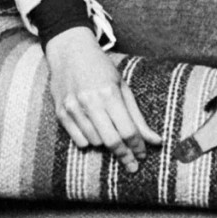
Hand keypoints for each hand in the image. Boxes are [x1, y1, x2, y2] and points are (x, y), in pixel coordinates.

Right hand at [46, 28, 158, 172]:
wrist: (70, 52)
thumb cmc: (101, 69)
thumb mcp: (123, 88)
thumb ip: (137, 117)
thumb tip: (156, 141)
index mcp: (109, 94)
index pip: (128, 130)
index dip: (138, 146)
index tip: (143, 156)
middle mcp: (90, 102)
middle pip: (112, 140)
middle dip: (125, 155)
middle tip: (132, 165)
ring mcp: (73, 108)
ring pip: (95, 142)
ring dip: (106, 145)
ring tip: (112, 137)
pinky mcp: (60, 113)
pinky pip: (79, 140)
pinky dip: (90, 141)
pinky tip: (96, 133)